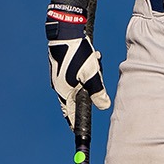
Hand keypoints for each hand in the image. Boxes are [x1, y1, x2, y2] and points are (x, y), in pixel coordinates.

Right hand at [47, 1, 109, 132]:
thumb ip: (98, 92)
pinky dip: (87, 67)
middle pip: (78, 98)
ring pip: (80, 83)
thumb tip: (104, 105)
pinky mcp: (64, 67)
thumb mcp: (91, 74)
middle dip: (91, 91)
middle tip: (96, 77)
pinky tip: (92, 55)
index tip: (80, 133)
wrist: (65, 31)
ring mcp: (61, 76)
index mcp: (63, 91)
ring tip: (93, 61)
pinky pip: (79, 73)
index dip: (76, 123)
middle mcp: (60, 86)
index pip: (70, 114)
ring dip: (91, 75)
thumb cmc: (77, 53)